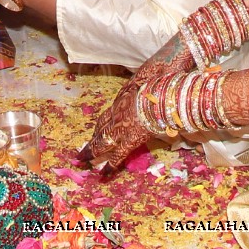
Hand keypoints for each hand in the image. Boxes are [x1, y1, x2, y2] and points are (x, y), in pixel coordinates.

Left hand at [85, 57, 187, 173]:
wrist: (166, 81)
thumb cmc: (165, 75)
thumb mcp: (158, 78)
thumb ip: (156, 85)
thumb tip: (165, 86)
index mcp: (125, 95)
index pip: (110, 112)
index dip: (103, 123)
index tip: (98, 130)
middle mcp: (120, 108)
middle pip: (101, 126)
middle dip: (93, 139)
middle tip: (83, 150)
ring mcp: (123, 122)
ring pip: (103, 139)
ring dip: (93, 150)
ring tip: (83, 160)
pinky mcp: (131, 136)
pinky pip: (118, 153)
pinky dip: (110, 165)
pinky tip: (103, 174)